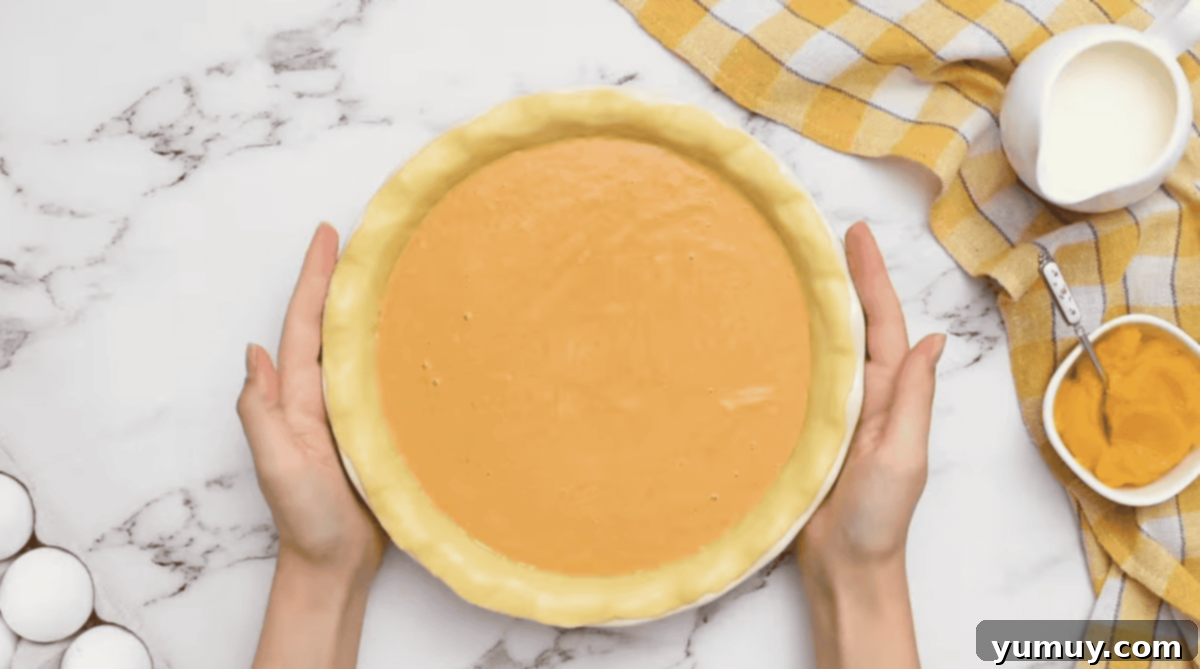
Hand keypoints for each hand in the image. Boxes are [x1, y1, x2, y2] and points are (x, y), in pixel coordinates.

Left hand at [237, 223, 386, 584]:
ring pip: (356, 347)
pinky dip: (391, 348)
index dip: (314, 280)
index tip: (328, 235)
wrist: (335, 564)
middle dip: (339, 279)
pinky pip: (382, 378)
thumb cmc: (306, 519)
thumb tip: (254, 352)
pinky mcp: (375, 430)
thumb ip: (262, 412)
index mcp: (298, 398)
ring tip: (388, 271)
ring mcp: (349, 413)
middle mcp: (322, 397)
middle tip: (361, 238)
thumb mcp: (276, 465)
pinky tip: (411, 335)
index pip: (305, 327)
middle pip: (330, 326)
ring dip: (367, 307)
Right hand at [796, 222, 942, 668]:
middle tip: (819, 238)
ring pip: (820, 347)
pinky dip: (783, 350)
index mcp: (888, 395)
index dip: (871, 278)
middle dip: (841, 279)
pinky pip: (792, 380)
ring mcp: (828, 411)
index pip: (881, 323)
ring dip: (810, 308)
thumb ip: (913, 398)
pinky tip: (761, 333)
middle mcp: (859, 395)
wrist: (845, 564)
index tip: (857, 235)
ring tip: (790, 269)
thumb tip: (930, 341)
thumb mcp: (904, 453)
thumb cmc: (879, 518)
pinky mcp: (799, 430)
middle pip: (850, 325)